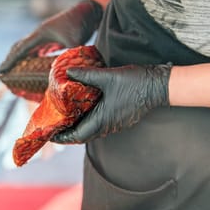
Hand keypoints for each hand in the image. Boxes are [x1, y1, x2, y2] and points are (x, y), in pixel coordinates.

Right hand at [0, 0, 102, 72]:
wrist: (88, 11)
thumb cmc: (80, 25)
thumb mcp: (74, 43)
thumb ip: (66, 57)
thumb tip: (63, 73)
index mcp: (41, 33)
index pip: (21, 49)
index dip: (11, 61)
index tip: (2, 70)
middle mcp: (40, 33)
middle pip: (20, 47)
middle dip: (10, 59)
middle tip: (4, 72)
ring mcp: (45, 34)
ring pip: (27, 47)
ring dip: (19, 57)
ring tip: (14, 70)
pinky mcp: (51, 37)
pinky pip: (36, 48)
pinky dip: (30, 56)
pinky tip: (30, 64)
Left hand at [51, 64, 171, 143]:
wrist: (159, 85)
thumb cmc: (135, 82)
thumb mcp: (107, 76)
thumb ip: (86, 75)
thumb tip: (67, 72)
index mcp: (102, 120)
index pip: (77, 135)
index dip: (62, 137)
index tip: (49, 135)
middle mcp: (108, 126)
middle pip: (82, 135)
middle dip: (67, 133)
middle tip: (53, 125)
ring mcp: (114, 123)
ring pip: (91, 130)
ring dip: (77, 126)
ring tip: (64, 118)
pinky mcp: (119, 118)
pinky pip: (99, 124)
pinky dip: (87, 120)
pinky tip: (82, 109)